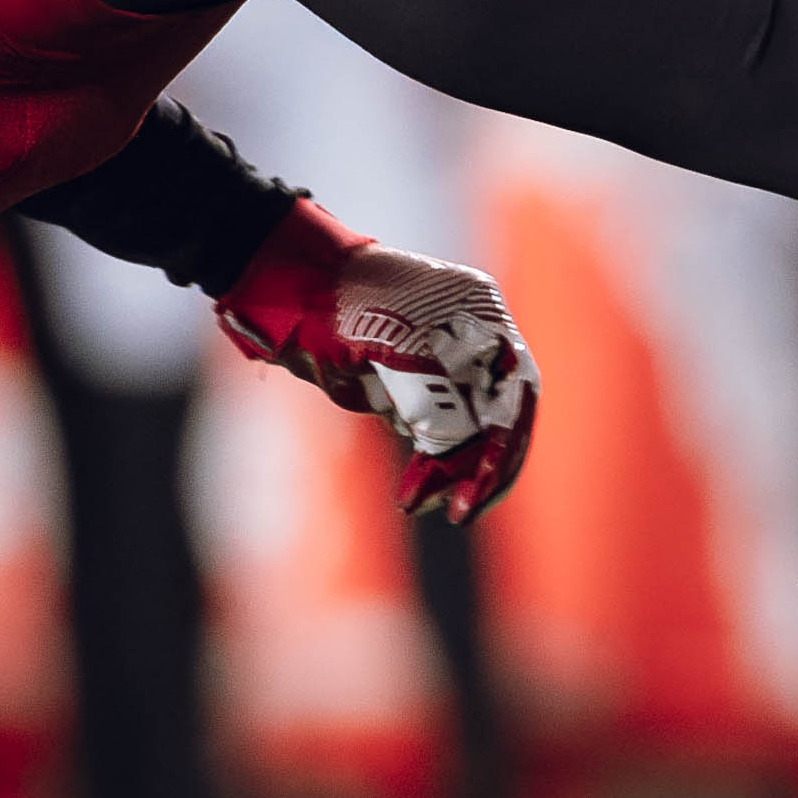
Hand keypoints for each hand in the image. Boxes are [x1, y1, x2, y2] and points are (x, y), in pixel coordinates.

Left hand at [216, 202, 538, 524]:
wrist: (282, 287)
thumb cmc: (340, 305)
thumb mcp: (394, 350)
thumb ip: (434, 399)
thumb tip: (460, 456)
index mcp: (481, 317)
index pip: (515, 390)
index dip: (506, 443)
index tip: (480, 484)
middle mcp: (472, 340)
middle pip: (497, 416)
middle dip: (483, 468)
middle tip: (460, 510)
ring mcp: (441, 363)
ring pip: (466, 431)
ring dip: (450, 473)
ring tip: (419, 504)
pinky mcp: (410, 386)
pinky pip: (434, 434)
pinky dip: (427, 465)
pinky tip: (414, 493)